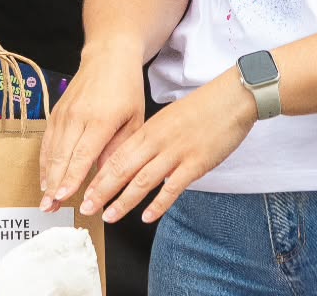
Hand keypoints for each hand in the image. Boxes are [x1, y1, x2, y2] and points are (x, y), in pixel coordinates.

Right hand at [38, 43, 146, 212]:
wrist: (108, 56)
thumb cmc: (127, 88)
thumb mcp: (135, 117)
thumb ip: (120, 147)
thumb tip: (107, 176)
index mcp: (101, 119)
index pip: (82, 155)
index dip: (71, 178)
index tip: (63, 197)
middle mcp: (78, 117)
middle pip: (62, 156)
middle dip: (54, 185)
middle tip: (49, 208)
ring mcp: (64, 113)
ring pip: (51, 151)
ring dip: (46, 177)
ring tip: (45, 201)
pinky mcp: (56, 112)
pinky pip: (47, 141)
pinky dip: (44, 161)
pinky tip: (45, 178)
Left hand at [80, 68, 257, 223]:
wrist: (232, 98)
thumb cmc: (203, 108)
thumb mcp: (168, 118)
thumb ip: (151, 139)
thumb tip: (133, 159)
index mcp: (150, 129)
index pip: (117, 155)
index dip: (98, 176)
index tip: (84, 192)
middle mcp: (159, 141)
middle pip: (123, 169)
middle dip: (102, 191)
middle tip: (86, 208)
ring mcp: (177, 153)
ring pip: (143, 181)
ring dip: (124, 201)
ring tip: (109, 216)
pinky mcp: (196, 163)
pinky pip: (173, 187)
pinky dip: (159, 204)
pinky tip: (147, 216)